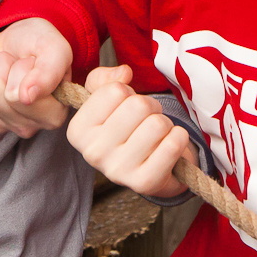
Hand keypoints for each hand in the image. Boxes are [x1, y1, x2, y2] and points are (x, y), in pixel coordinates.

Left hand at [0, 18, 73, 137]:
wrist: (18, 39)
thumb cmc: (39, 46)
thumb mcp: (55, 50)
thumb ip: (49, 72)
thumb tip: (27, 97)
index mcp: (51, 115)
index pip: (18, 97)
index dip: (20, 69)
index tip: (31, 63)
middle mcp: (24, 126)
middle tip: (12, 62)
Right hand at [66, 64, 191, 197]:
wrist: (148, 168)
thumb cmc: (125, 128)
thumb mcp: (105, 99)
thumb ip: (106, 78)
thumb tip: (124, 73)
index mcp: (78, 131)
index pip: (115, 90)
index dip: (128, 93)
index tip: (125, 109)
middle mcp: (92, 153)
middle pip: (139, 105)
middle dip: (151, 107)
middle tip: (146, 121)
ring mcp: (118, 171)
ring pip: (158, 123)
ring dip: (165, 124)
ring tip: (156, 135)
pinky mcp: (145, 183)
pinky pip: (173, 145)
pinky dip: (179, 138)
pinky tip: (168, 146)